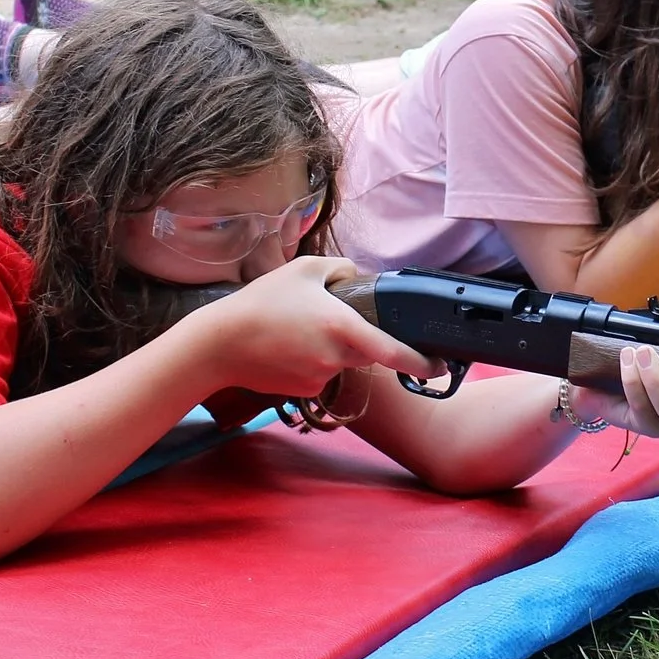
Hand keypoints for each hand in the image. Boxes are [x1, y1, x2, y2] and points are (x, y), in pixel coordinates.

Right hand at [182, 255, 440, 398]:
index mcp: (343, 328)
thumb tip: (357, 276)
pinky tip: (286, 346)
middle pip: (367, 351)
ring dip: (331, 348)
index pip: (393, 352)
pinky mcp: (302, 390)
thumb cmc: (260, 302)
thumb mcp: (303, 269)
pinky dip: (311, 361)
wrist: (217, 344)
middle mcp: (336, 357)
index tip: (440, 367)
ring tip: (295, 329)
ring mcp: (319, 377)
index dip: (422, 363)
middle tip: (325, 318)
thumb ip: (340, 268)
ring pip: (342, 362)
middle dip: (360, 338)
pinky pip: (320, 374)